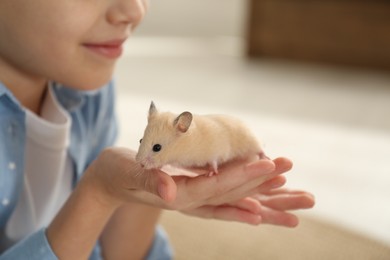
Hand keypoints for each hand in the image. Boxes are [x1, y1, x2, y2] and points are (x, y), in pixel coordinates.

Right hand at [88, 147, 313, 226]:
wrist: (113, 180)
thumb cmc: (117, 173)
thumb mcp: (128, 172)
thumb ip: (148, 180)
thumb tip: (168, 194)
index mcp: (180, 196)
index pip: (218, 188)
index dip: (244, 177)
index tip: (271, 166)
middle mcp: (195, 201)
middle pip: (238, 199)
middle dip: (271, 196)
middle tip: (308, 198)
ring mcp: (199, 198)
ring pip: (240, 200)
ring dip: (271, 200)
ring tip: (302, 201)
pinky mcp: (198, 192)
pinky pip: (230, 194)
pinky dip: (252, 192)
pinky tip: (271, 189)